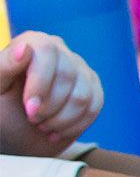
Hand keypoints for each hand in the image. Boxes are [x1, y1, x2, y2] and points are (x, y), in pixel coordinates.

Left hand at [0, 33, 102, 155]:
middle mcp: (60, 50)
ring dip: (61, 119)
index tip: (29, 108)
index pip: (47, 50)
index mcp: (32, 43)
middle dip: (49, 106)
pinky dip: (74, 125)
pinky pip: (94, 107)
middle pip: (67, 75)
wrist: (16, 133)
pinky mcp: (93, 88)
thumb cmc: (1, 109)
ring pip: (82, 95)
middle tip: (32, 119)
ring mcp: (80, 68)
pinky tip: (57, 131)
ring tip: (42, 125)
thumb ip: (4, 67)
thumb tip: (25, 48)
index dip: (40, 81)